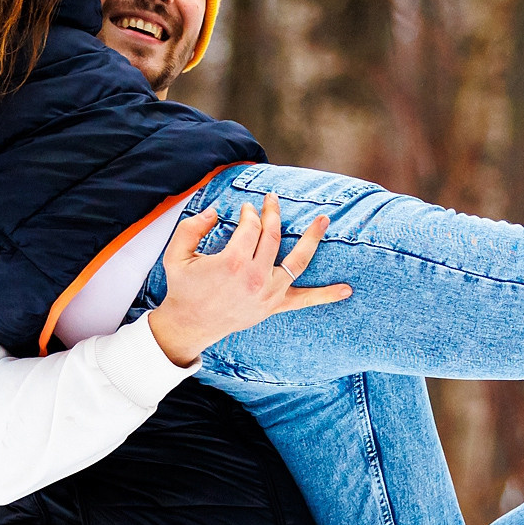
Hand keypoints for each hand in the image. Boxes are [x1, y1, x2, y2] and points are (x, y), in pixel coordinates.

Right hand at [147, 192, 350, 366]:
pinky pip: (304, 299)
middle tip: (272, 199)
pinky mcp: (274, 306)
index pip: (250, 227)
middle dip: (273, 213)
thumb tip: (214, 211)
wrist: (190, 325)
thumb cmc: (183, 288)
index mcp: (232, 262)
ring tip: (323, 220)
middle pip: (272, 236)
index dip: (249, 212)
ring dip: (312, 238)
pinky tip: (346, 290)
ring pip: (297, 260)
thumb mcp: (177, 254)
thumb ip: (192, 227)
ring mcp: (269, 293)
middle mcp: (255, 277)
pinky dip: (326, 295)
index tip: (245, 208)